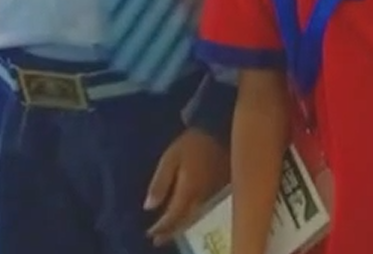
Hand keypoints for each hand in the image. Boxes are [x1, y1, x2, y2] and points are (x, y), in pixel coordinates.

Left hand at [144, 128, 228, 243]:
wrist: (223, 130)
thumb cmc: (193, 143)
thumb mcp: (170, 159)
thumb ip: (160, 183)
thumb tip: (149, 207)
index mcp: (188, 190)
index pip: (173, 215)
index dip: (161, 227)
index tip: (150, 234)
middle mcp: (201, 196)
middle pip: (185, 220)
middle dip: (171, 231)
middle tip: (158, 241)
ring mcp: (213, 192)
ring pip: (196, 215)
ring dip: (182, 226)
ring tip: (171, 232)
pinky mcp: (221, 187)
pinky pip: (205, 207)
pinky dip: (193, 215)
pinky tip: (189, 215)